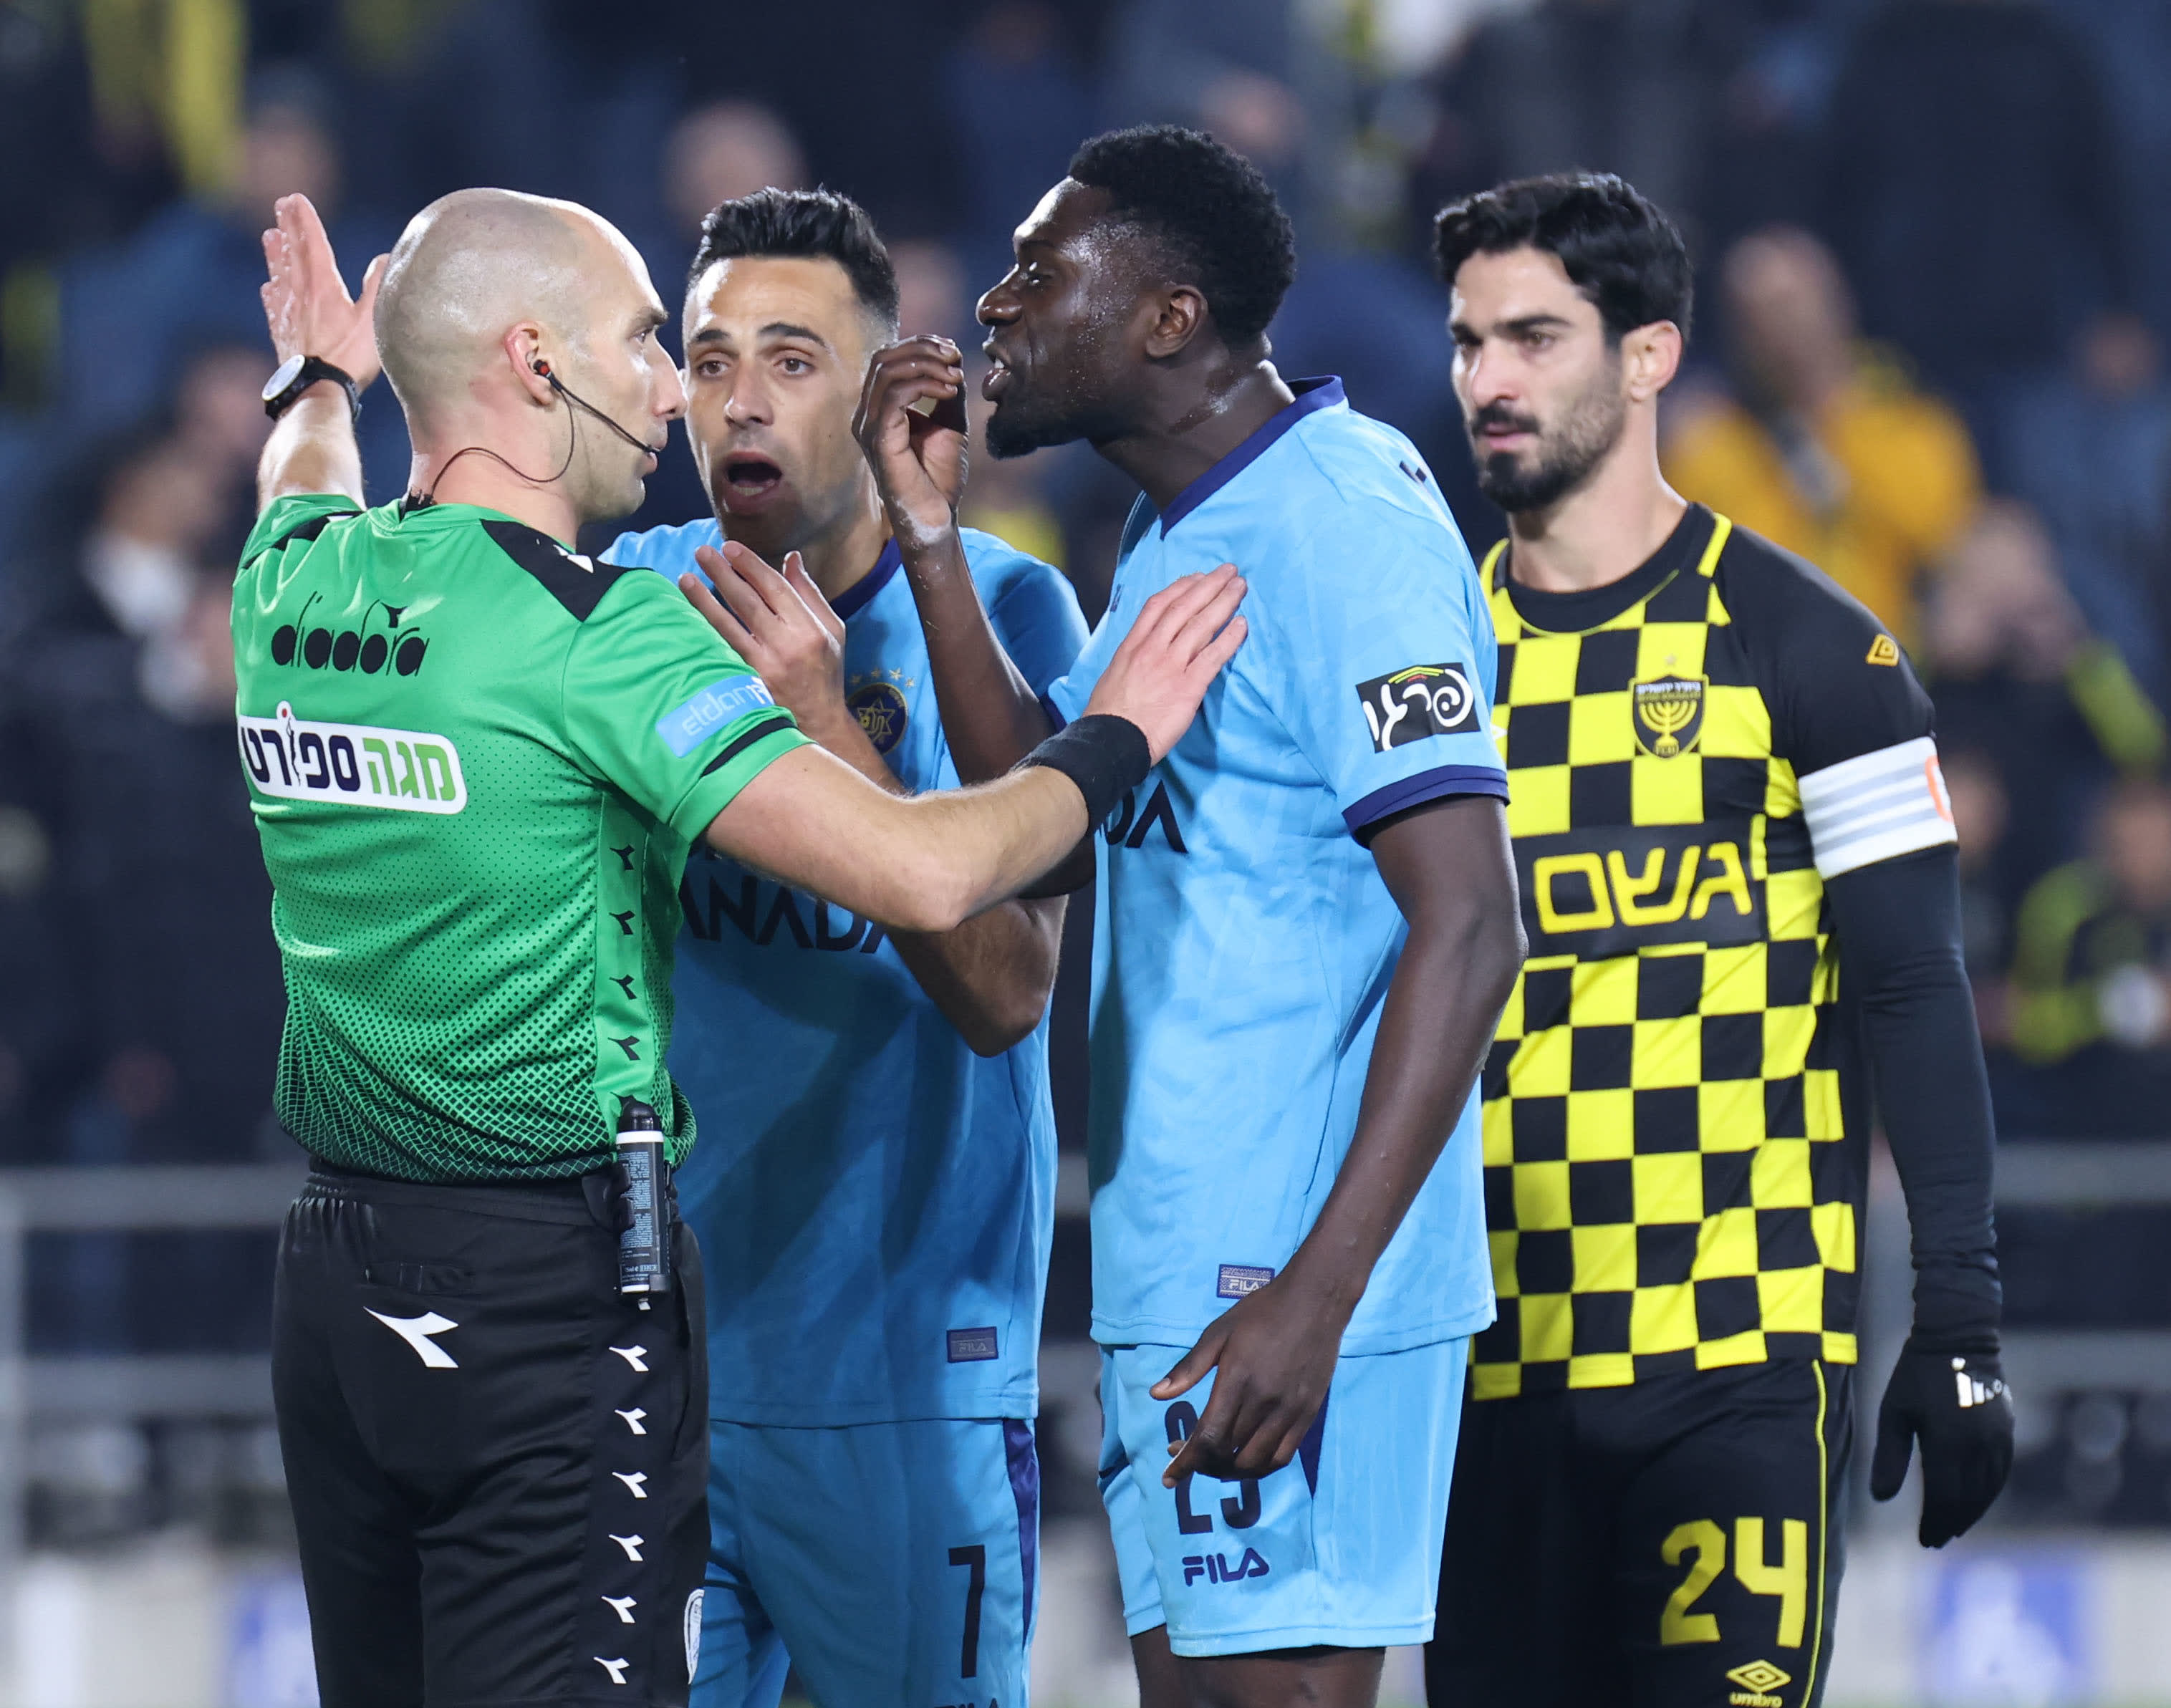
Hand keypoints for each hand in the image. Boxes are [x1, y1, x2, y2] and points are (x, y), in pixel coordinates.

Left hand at [260, 194, 386, 389]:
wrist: (318, 388)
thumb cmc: (349, 357)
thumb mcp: (374, 319)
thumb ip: (378, 285)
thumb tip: (385, 256)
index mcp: (323, 285)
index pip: (312, 243)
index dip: (305, 220)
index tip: (296, 199)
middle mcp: (300, 293)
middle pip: (292, 253)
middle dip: (288, 227)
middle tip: (280, 205)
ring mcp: (287, 313)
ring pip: (279, 274)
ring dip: (275, 253)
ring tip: (269, 235)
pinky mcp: (281, 333)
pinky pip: (272, 305)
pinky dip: (271, 291)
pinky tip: (268, 286)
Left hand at [679, 543, 853, 748]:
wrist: (819, 722)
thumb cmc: (825, 671)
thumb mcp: (831, 630)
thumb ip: (810, 593)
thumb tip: (791, 558)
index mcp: (810, 628)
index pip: (776, 588)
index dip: (751, 565)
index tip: (730, 547)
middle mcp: (788, 644)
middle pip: (749, 601)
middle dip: (723, 574)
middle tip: (702, 552)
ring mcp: (766, 665)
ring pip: (729, 625)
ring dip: (704, 600)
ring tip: (685, 578)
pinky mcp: (749, 682)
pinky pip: (723, 649)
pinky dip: (706, 630)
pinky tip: (689, 616)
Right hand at [852, 335, 968, 555]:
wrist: (937, 515)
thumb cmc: (939, 476)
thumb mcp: (949, 422)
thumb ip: (945, 390)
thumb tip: (952, 359)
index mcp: (879, 409)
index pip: (888, 359)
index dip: (920, 346)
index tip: (953, 352)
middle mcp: (867, 415)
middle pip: (883, 358)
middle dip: (922, 349)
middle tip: (954, 357)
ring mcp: (869, 427)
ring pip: (887, 371)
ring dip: (927, 365)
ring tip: (955, 376)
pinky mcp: (879, 440)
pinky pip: (895, 395)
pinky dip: (925, 384)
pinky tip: (949, 391)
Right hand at [1082, 565, 1246, 762]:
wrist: (1110, 740)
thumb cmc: (1109, 714)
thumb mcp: (1114, 674)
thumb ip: (1134, 658)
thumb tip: (1147, 653)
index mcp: (1133, 645)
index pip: (1159, 605)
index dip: (1181, 587)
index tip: (1197, 577)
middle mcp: (1153, 648)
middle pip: (1184, 607)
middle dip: (1209, 585)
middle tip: (1229, 571)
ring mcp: (1171, 665)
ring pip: (1201, 625)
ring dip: (1224, 602)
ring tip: (1241, 587)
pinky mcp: (1188, 686)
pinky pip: (1213, 656)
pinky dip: (1229, 638)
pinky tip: (1242, 624)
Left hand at [1154, 1269, 1350, 1484]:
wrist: (1315, 1301)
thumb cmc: (1261, 1313)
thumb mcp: (1218, 1333)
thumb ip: (1189, 1367)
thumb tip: (1156, 1395)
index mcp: (1237, 1381)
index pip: (1208, 1438)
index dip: (1186, 1462)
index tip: (1169, 1476)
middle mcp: (1264, 1402)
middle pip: (1228, 1454)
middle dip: (1201, 1465)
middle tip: (1185, 1457)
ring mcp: (1289, 1412)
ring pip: (1255, 1463)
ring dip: (1229, 1471)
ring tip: (1212, 1463)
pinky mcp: (1308, 1415)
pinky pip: (1282, 1457)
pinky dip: (1260, 1468)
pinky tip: (1245, 1460)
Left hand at [1870, 1341, 2013, 1546]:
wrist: (1957, 1338)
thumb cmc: (1916, 1374)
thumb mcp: (1894, 1412)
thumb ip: (1890, 1457)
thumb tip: (1881, 1498)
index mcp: (1947, 1442)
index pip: (1944, 1496)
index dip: (1935, 1521)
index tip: (1925, 1541)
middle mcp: (1977, 1445)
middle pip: (1968, 1498)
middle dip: (1952, 1522)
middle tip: (1937, 1540)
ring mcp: (1997, 1438)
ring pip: (1989, 1489)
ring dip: (1972, 1512)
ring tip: (1954, 1527)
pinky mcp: (2007, 1430)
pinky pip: (2001, 1472)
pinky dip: (1989, 1492)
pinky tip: (1976, 1501)